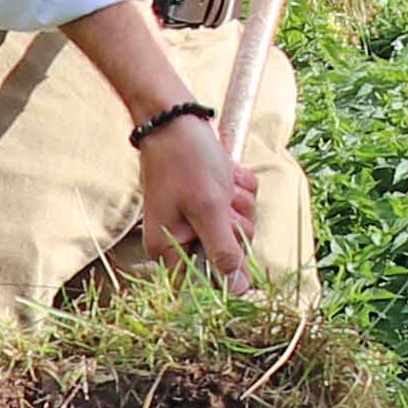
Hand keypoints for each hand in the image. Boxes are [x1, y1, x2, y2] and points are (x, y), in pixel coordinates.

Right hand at [133, 111, 261, 284]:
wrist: (175, 117)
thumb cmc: (185, 160)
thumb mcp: (208, 209)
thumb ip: (224, 251)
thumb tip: (237, 290)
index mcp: (169, 247)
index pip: (204, 280)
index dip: (227, 270)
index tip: (234, 243)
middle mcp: (181, 236)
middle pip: (230, 251)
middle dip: (236, 223)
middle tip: (223, 200)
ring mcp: (197, 217)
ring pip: (239, 225)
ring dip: (238, 201)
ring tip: (222, 181)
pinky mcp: (211, 199)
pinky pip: (238, 204)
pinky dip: (238, 186)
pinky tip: (226, 172)